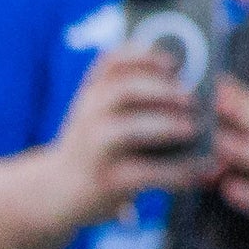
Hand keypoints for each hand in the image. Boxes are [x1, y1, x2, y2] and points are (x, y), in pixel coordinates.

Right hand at [40, 47, 204, 228]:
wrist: (54, 192)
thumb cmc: (96, 146)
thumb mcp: (103, 114)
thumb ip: (135, 96)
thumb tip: (191, 90)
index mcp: (93, 91)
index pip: (112, 61)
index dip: (144, 56)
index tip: (173, 61)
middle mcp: (89, 114)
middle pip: (122, 90)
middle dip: (161, 90)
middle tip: (192, 98)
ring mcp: (94, 148)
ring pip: (127, 130)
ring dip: (165, 126)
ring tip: (192, 129)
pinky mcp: (104, 180)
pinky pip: (142, 172)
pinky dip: (173, 172)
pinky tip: (193, 172)